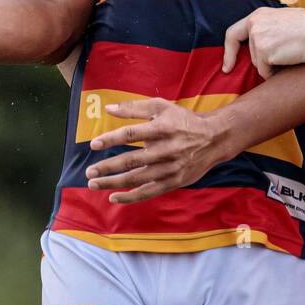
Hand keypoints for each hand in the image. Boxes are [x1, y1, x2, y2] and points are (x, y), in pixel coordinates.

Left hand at [83, 99, 233, 203]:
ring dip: (114, 183)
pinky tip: (114, 197)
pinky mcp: (174, 182)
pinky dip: (131, 197)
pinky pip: (149, 192)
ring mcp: (171, 168)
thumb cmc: (183, 120)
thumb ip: (134, 107)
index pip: (132, 134)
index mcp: (163, 128)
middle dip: (108, 167)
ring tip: (94, 183)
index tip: (94, 144)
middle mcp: (167, 149)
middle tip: (89, 171)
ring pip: (138, 179)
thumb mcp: (162, 107)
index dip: (112, 139)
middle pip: (132, 160)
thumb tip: (108, 109)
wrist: (215, 138)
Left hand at [222, 7, 304, 78]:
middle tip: (270, 66)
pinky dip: (276, 73)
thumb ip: (271, 26)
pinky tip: (290, 61)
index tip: (227, 66)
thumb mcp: (286, 20)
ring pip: (259, 64)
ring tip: (291, 54)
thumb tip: (264, 41)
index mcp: (259, 15)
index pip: (234, 32)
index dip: (229, 50)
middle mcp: (254, 23)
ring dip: (272, 65)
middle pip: (250, 54)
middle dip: (261, 63)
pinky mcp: (263, 51)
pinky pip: (265, 72)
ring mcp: (257, 37)